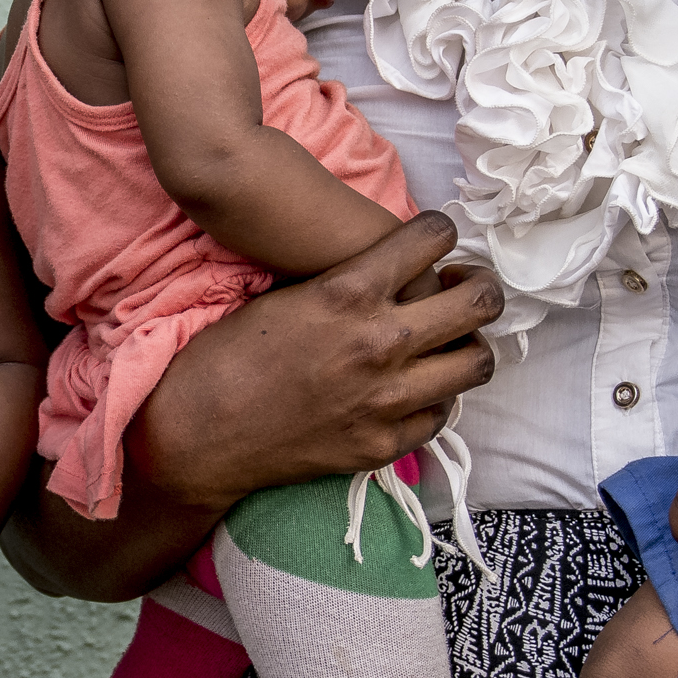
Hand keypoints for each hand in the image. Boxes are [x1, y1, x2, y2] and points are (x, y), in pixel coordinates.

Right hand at [6, 213, 499, 605]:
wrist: (196, 433)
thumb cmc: (226, 356)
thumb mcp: (285, 296)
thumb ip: (345, 282)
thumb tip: (390, 269)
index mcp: (348, 291)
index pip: (433, 238)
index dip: (441, 233)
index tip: (438, 240)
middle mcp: (379, 341)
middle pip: (478, 300)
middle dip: (481, 285)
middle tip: (466, 286)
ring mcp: (386, 398)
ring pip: (477, 362)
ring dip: (470, 345)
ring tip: (454, 341)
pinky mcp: (381, 444)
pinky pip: (441, 414)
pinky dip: (436, 398)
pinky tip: (418, 389)